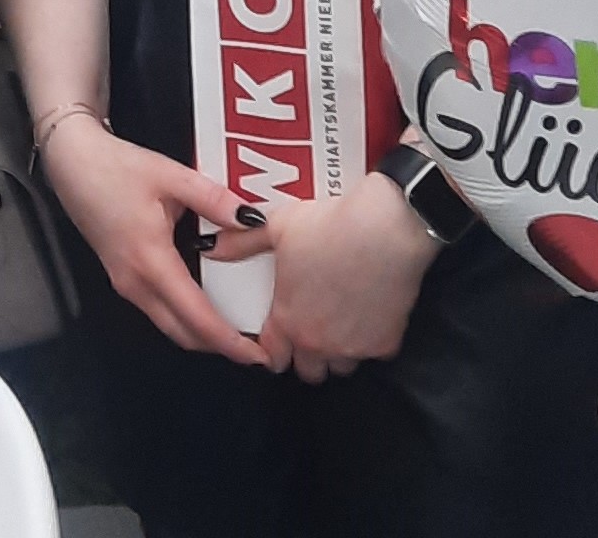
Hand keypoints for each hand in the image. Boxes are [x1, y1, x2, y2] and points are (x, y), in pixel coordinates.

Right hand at [40, 117, 269, 365]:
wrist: (72, 162)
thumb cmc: (113, 168)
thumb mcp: (170, 175)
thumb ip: (213, 199)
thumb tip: (249, 218)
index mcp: (150, 261)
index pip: (196, 317)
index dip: (228, 341)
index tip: (256, 356)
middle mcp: (135, 282)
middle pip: (183, 333)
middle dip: (219, 347)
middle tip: (254, 348)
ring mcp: (125, 282)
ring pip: (169, 325)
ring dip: (202, 333)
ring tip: (236, 328)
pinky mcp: (122, 276)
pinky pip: (159, 309)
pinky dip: (186, 317)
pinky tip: (205, 301)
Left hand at [223, 170, 438, 382]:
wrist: (385, 229)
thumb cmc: (329, 226)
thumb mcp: (277, 227)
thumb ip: (241, 242)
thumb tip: (211, 246)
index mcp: (288, 319)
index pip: (271, 356)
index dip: (271, 350)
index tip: (275, 340)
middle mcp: (318, 342)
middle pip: (307, 370)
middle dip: (304, 357)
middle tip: (307, 332)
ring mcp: (354, 346)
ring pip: (340, 368)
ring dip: (336, 353)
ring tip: (338, 326)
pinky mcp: (386, 342)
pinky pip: (374, 354)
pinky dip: (371, 342)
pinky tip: (368, 317)